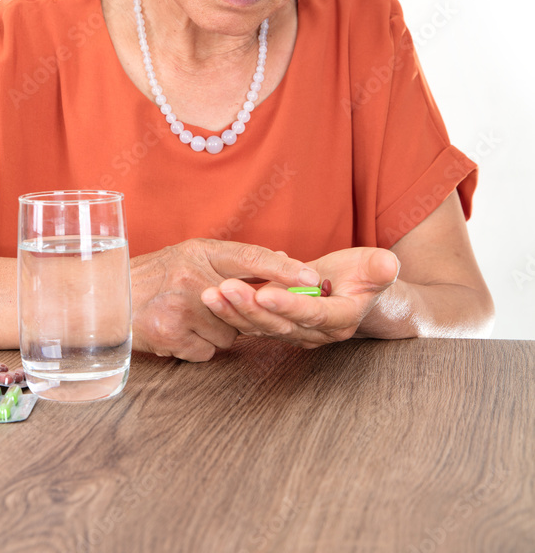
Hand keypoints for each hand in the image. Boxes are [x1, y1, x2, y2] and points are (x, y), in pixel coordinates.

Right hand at [130, 238, 323, 361]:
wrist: (104, 300)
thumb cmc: (152, 277)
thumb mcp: (190, 255)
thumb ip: (234, 259)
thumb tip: (285, 261)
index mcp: (199, 250)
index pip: (252, 257)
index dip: (285, 270)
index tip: (313, 280)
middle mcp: (192, 275)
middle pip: (247, 302)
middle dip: (251, 311)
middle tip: (255, 313)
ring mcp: (182, 307)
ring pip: (231, 332)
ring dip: (220, 331)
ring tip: (192, 318)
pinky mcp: (172, 336)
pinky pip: (209, 351)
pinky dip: (199, 347)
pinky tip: (180, 333)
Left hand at [200, 247, 400, 349]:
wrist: (353, 291)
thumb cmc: (364, 275)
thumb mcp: (377, 267)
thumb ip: (380, 269)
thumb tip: (389, 265)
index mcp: (340, 319)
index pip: (313, 315)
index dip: (289, 306)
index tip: (264, 294)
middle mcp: (315, 333)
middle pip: (279, 324)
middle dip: (250, 308)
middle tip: (223, 290)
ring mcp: (294, 333)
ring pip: (260, 326)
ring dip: (233, 312)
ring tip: (210, 294)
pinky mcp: (277, 327)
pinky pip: (251, 322)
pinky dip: (231, 311)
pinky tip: (210, 297)